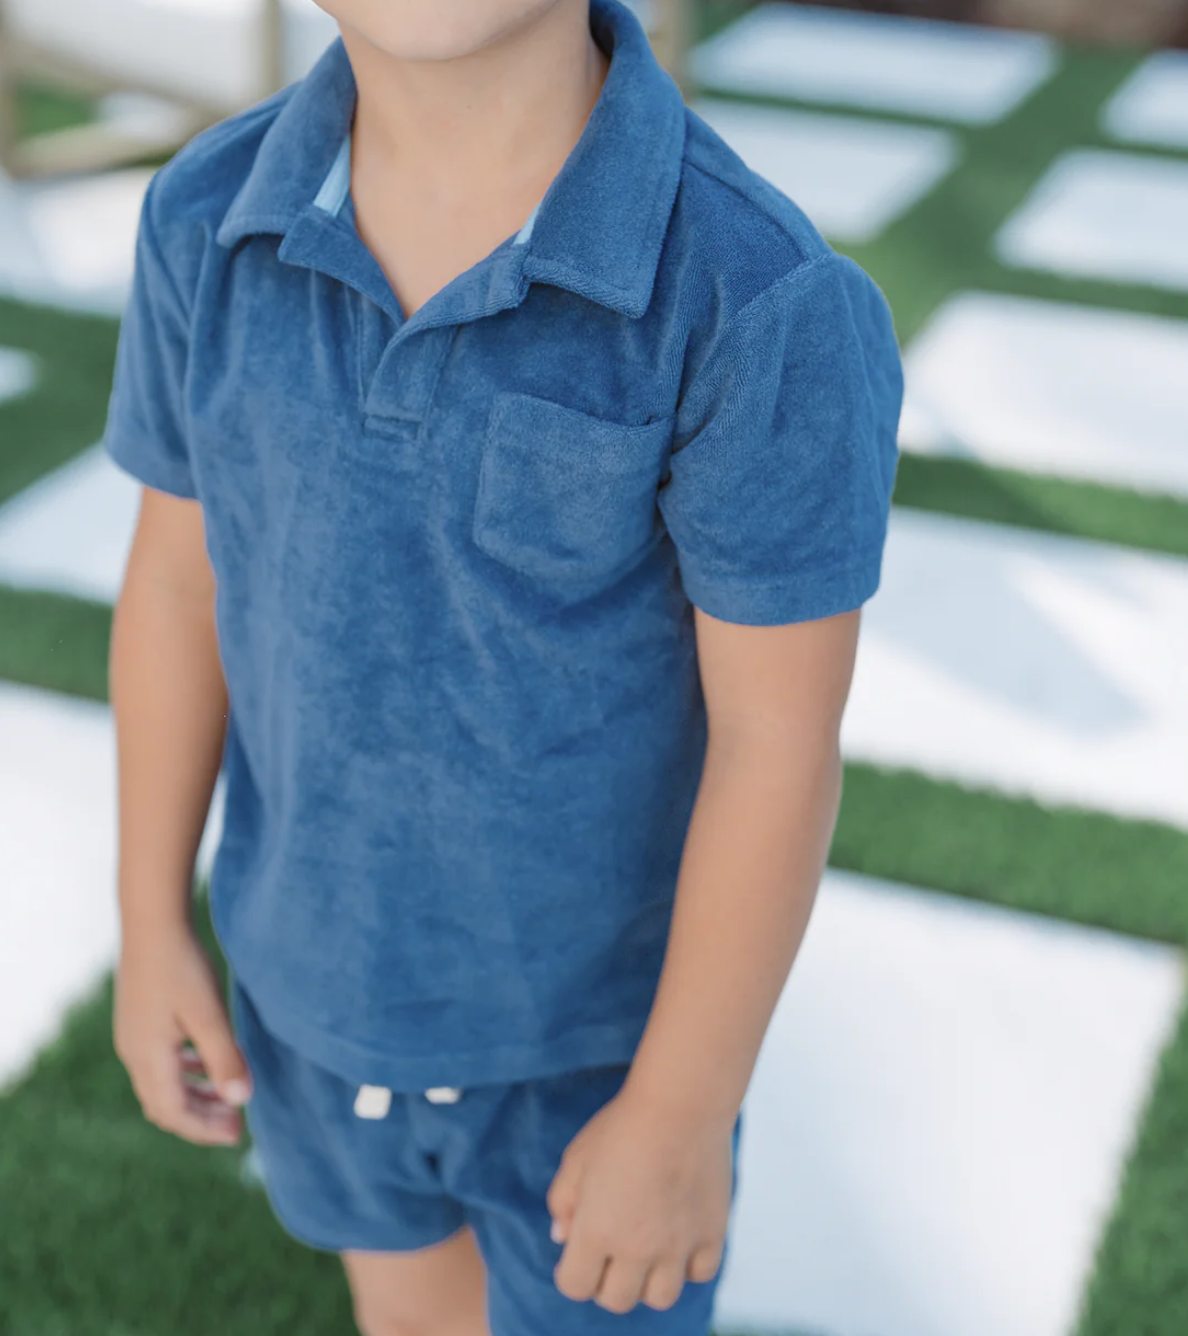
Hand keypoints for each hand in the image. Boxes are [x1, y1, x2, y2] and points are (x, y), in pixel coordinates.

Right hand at [113, 919, 251, 1145]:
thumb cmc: (182, 967)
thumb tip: (242, 1100)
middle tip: (235, 1124)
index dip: (204, 1129)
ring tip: (227, 1096)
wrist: (152, 923)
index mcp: (148, 1058)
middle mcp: (134, 1053)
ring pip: (162, 1084)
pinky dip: (185, 1072)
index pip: (174, 1113)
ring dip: (194, 1095)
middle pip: (165, 1104)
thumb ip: (225, 1058)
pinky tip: (208, 1061)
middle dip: (200, 1118)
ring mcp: (133, 1036)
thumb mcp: (209, 1014)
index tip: (237, 1136)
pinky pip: (160, 1062)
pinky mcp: (139, 1020)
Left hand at [546, 1084, 733, 1314]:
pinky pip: (698, 1273)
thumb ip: (562, 1201)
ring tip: (646, 1251)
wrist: (680, 1103)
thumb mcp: (577, 1157)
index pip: (575, 1286)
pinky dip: (687, 1264)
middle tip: (610, 1252)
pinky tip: (678, 1239)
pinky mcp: (711, 1234)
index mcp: (596, 1231)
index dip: (571, 1273)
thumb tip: (562, 1236)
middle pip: (616, 1299)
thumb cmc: (622, 1125)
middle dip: (606, 1281)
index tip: (576, 1255)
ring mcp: (678, 1245)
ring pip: (660, 1297)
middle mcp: (637, 1248)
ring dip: (647, 1281)